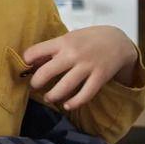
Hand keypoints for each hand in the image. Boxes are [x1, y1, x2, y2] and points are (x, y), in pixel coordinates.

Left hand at [23, 25, 137, 110]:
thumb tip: (31, 63)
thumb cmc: (87, 39)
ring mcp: (87, 66)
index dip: (26, 60)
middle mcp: (74, 54)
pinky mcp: (100, 77)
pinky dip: (74, 103)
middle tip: (34, 86)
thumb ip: (52, 49)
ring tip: (48, 97)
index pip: (35, 51)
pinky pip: (85, 95)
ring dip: (52, 96)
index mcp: (63, 41)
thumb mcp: (69, 37)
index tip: (26, 67)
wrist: (118, 41)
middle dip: (36, 82)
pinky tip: (67, 105)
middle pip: (46, 72)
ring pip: (64, 87)